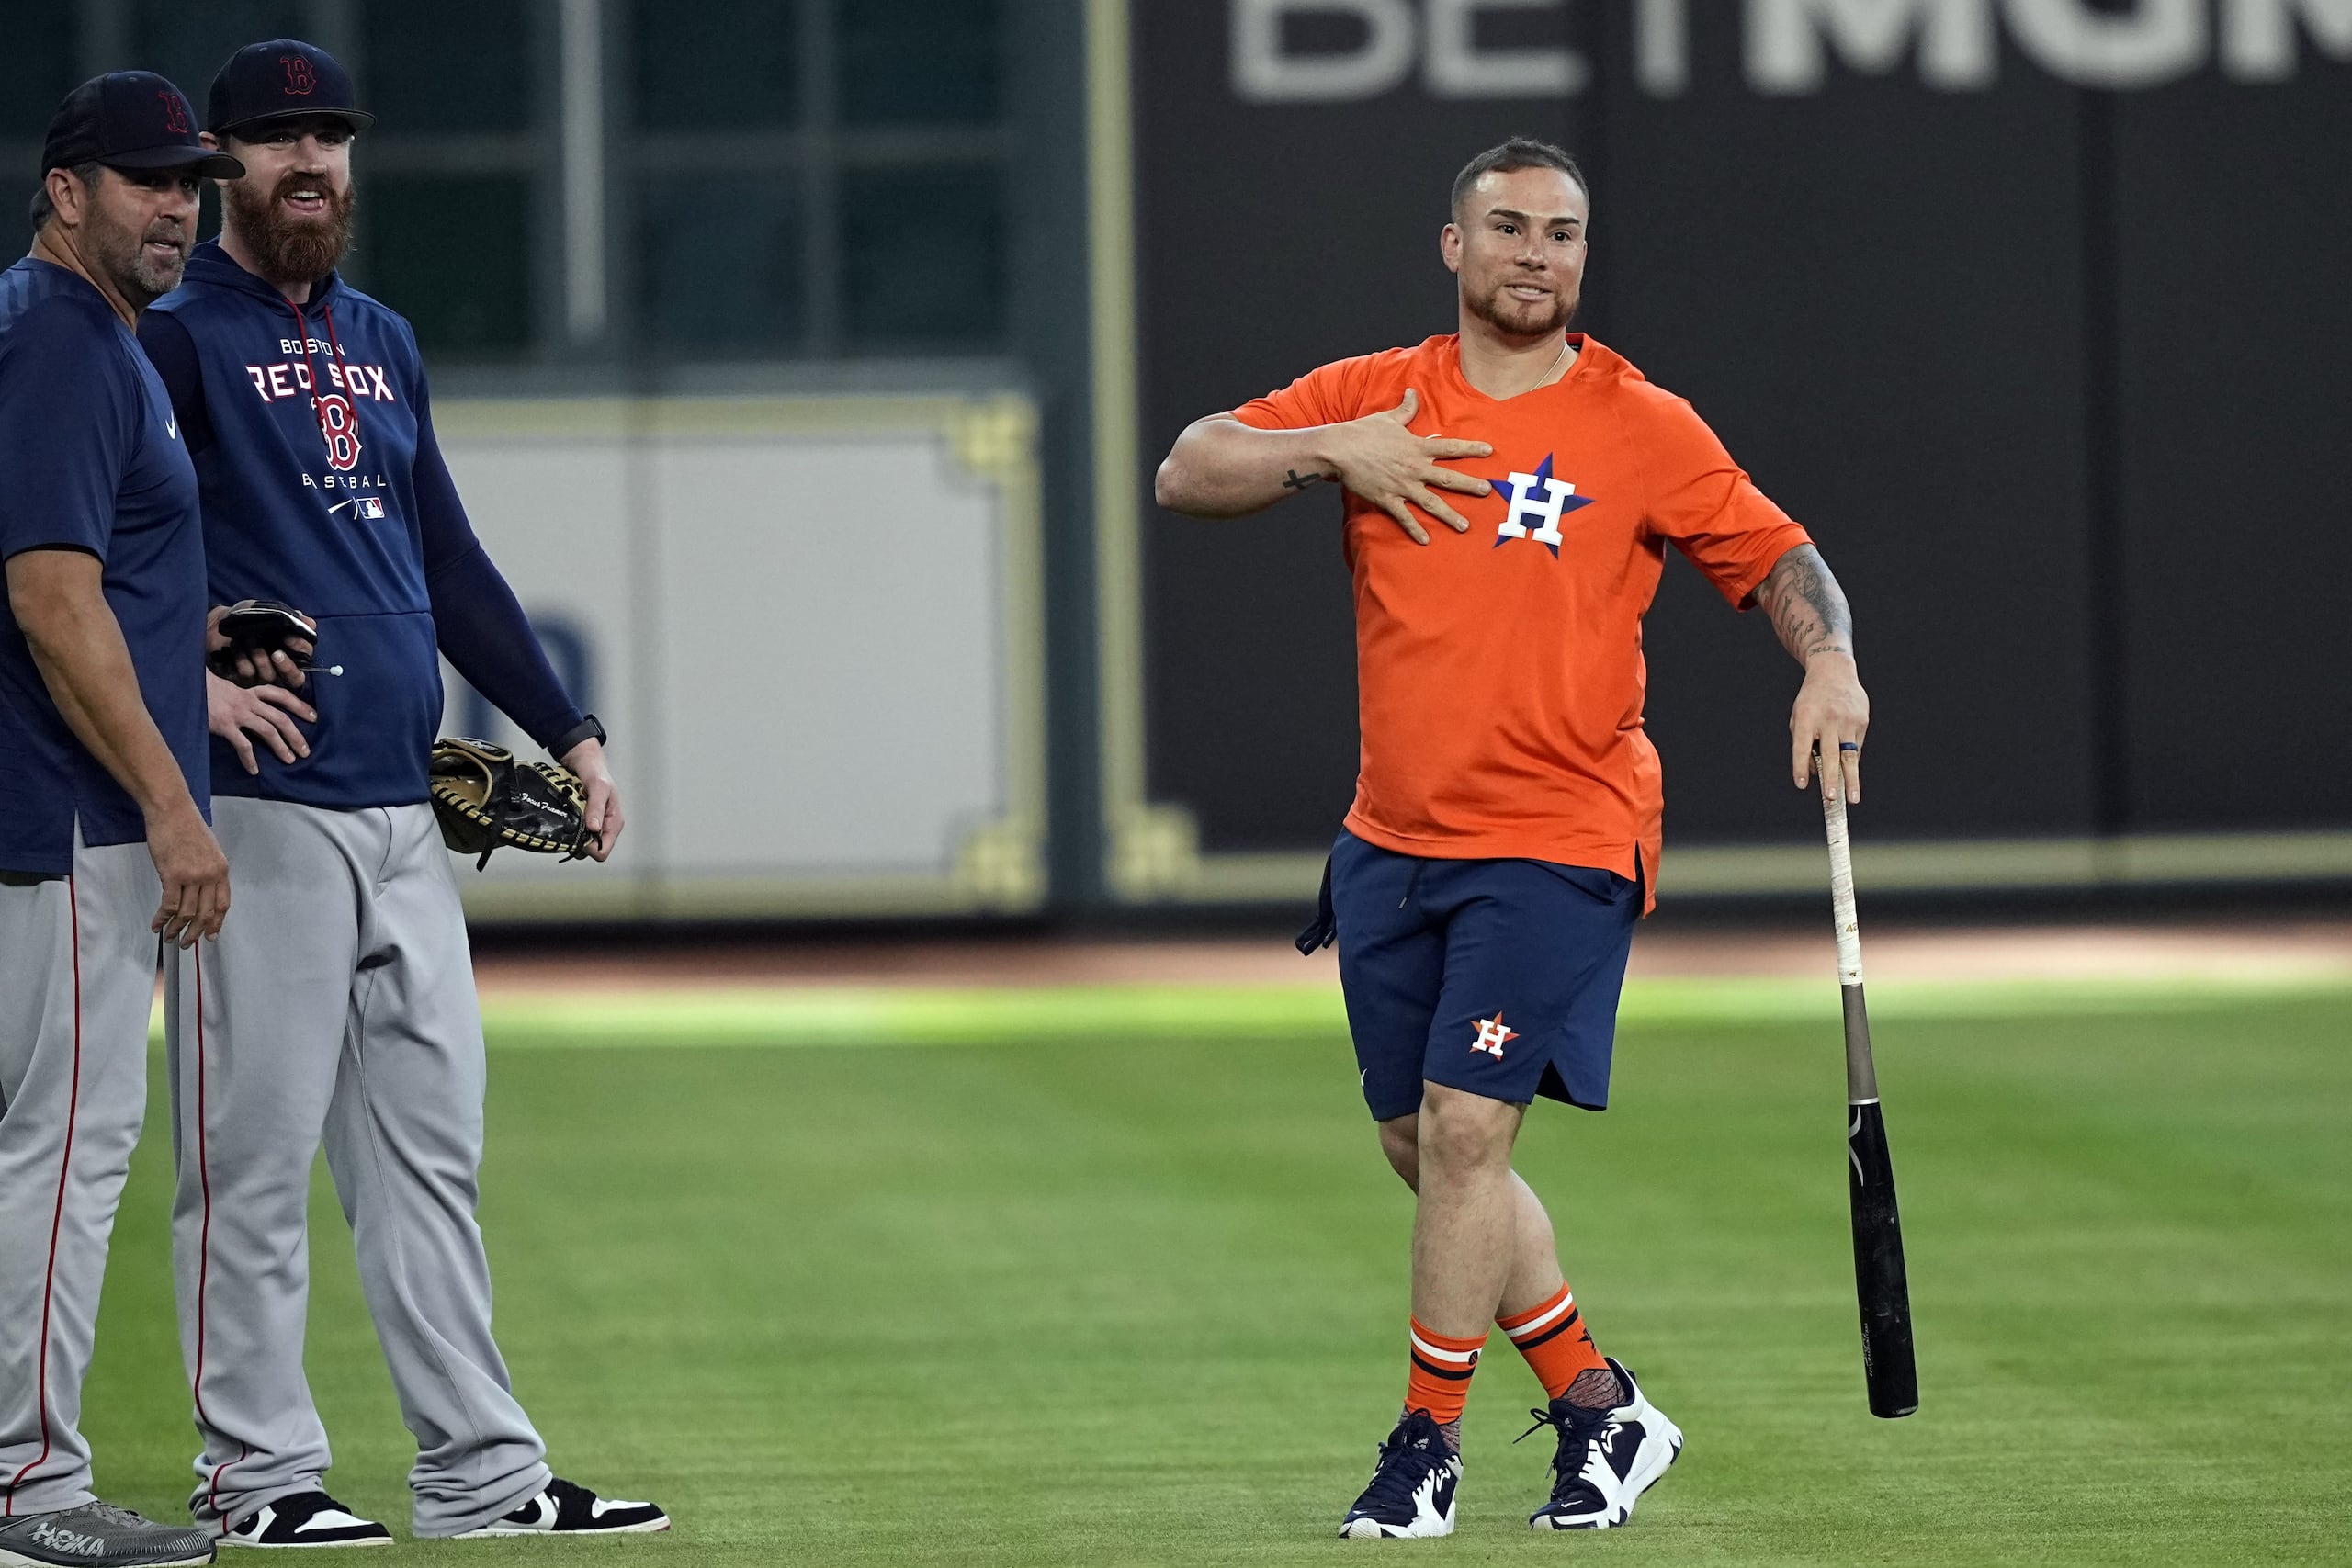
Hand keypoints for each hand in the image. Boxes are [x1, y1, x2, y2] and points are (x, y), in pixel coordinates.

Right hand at [144, 799, 228, 945]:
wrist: (172, 811)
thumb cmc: (187, 827)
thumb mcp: (208, 850)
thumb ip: (208, 872)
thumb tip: (201, 891)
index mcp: (221, 870)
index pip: (223, 904)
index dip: (216, 923)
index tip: (210, 936)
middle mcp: (210, 876)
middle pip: (206, 913)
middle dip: (196, 932)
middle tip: (187, 944)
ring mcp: (192, 877)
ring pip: (187, 913)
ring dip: (177, 929)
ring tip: (169, 937)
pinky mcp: (172, 876)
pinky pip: (169, 905)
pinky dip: (162, 918)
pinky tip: (156, 925)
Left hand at [206, 601, 315, 689]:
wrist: (214, 622)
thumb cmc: (243, 617)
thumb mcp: (266, 611)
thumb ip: (289, 617)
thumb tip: (310, 623)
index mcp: (289, 651)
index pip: (305, 657)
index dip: (301, 649)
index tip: (289, 637)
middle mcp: (278, 666)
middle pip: (296, 678)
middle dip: (287, 667)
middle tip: (276, 654)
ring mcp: (261, 675)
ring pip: (269, 676)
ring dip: (258, 656)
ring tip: (247, 639)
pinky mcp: (243, 680)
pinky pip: (248, 674)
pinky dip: (241, 658)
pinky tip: (233, 646)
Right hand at [208, 670, 314, 774]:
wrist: (185, 685)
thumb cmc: (207, 690)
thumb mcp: (230, 689)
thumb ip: (245, 699)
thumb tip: (259, 712)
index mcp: (252, 692)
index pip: (282, 696)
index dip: (300, 706)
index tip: (314, 717)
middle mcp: (249, 701)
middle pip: (280, 718)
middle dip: (296, 735)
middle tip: (305, 751)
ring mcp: (238, 713)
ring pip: (268, 731)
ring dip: (281, 747)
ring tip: (290, 760)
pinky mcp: (225, 725)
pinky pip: (243, 745)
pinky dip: (250, 759)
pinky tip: (254, 769)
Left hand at [560, 737, 623, 860]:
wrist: (584, 761)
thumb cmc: (596, 772)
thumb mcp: (599, 787)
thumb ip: (596, 807)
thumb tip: (594, 828)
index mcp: (613, 823)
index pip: (602, 851)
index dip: (589, 847)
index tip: (578, 834)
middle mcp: (603, 826)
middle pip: (589, 849)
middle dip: (577, 839)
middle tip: (571, 822)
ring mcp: (592, 824)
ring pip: (578, 842)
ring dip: (570, 832)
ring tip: (567, 816)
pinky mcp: (581, 821)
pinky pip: (572, 831)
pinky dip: (566, 825)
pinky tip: (565, 814)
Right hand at [1317, 389, 1492, 543]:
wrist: (1339, 449)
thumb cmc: (1363, 431)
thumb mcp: (1388, 417)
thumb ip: (1406, 408)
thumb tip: (1413, 391)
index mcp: (1417, 447)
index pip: (1450, 447)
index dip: (1471, 448)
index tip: (1489, 451)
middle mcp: (1414, 468)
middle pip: (1448, 478)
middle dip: (1470, 485)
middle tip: (1488, 491)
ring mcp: (1402, 485)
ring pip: (1431, 503)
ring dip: (1449, 515)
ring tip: (1465, 526)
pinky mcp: (1387, 498)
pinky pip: (1404, 517)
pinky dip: (1415, 529)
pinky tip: (1426, 540)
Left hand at [1791, 651, 1869, 802]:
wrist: (1833, 671)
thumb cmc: (1811, 701)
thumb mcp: (1798, 716)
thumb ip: (1803, 743)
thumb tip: (1816, 773)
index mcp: (1806, 717)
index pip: (1801, 747)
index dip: (1800, 767)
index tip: (1801, 785)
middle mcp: (1828, 719)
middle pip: (1830, 754)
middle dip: (1831, 779)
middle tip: (1831, 799)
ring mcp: (1847, 720)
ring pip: (1849, 755)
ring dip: (1851, 779)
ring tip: (1852, 799)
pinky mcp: (1862, 721)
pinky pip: (1856, 746)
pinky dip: (1850, 758)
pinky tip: (1849, 766)